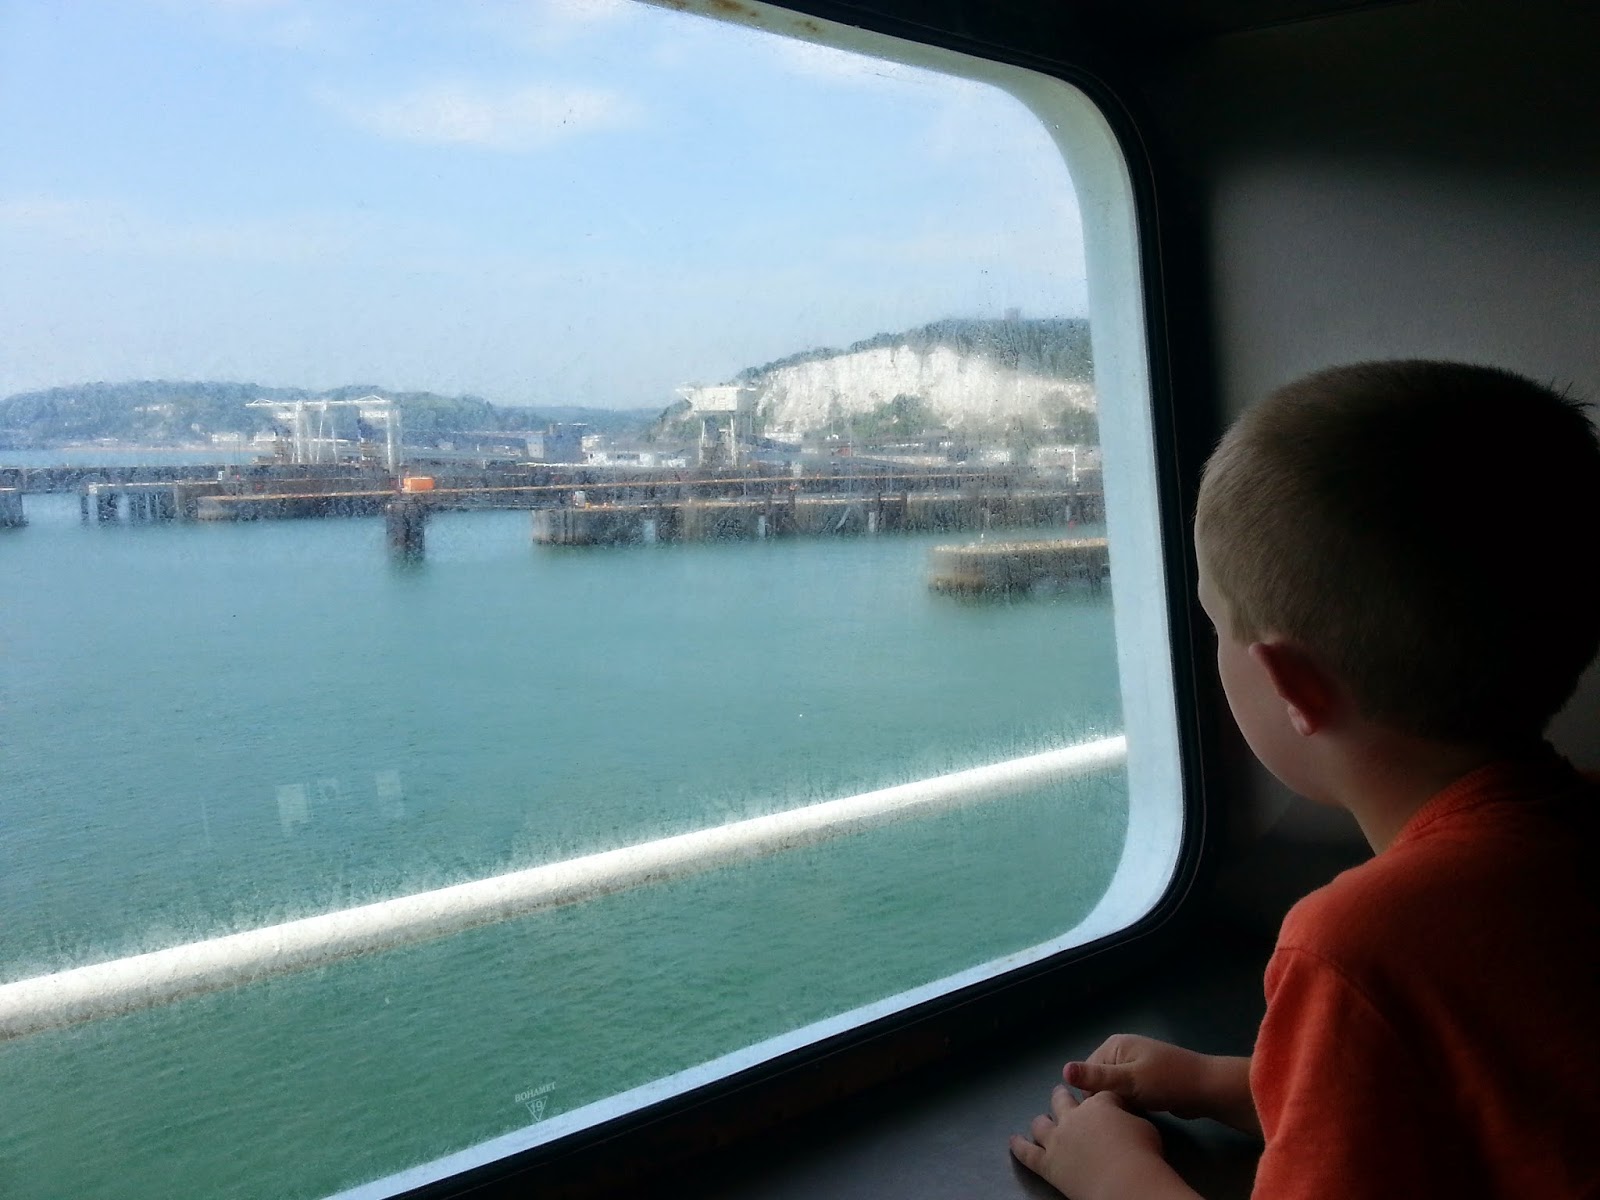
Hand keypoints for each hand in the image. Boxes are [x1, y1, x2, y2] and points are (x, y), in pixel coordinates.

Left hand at [1009, 1084, 1192, 1199]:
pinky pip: (1027, 1152)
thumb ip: (1130, 1120)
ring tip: (1040, 1117)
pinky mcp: (1047, 1163)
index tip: (1107, 1103)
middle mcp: (1074, 1117)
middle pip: (1064, 1101)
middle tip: (1061, 1092)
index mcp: (1099, 1104)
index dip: (1103, 1099)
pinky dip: (1019, 1146)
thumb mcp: (1145, 1127)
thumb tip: (1125, 1122)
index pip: (1100, 1095)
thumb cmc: (1141, 1153)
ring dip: (1041, 1119)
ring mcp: (1058, 1139)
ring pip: (1042, 1124)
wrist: (1125, 1180)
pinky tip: (1013, 1140)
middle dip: (1062, 1096)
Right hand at [1066, 1034, 1257, 1134]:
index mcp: (1114, 1045)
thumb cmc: (1168, 1081)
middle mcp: (1121, 1053)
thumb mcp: (1129, 1081)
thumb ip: (1097, 1077)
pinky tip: (1139, 1115)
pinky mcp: (1145, 1081)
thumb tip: (1063, 1070)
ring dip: (1121, 1104)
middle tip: (1122, 1113)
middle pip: (1100, 1083)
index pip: (1087, 1074)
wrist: (1206, 1090)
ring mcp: (1134, 1066)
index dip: (1094, 1095)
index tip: (1108, 1110)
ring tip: (1132, 1114)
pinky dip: (1131, 1106)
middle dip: (1108, 1100)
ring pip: (1114, 1092)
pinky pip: (1127, 1096)